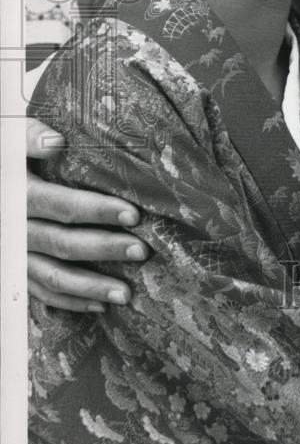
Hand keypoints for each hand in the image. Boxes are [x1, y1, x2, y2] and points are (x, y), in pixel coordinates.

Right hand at [27, 117, 147, 311]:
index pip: (60, 204)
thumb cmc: (8, 158)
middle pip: (62, 243)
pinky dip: (71, 303)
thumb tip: (55, 141)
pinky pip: (42, 293)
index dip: (96, 210)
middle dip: (104, 248)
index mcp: (18, 195)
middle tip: (141, 250)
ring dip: (91, 287)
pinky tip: (101, 306)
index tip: (133, 214)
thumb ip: (29, 137)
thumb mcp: (9, 140)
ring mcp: (15, 255)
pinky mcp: (17, 271)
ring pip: (53, 277)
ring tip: (128, 294)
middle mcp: (14, 230)